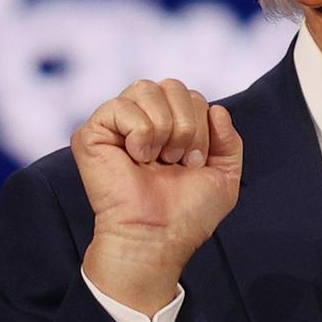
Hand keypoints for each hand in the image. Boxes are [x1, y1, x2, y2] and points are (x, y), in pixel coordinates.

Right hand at [73, 79, 242, 314]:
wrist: (159, 236)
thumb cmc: (187, 212)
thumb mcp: (225, 174)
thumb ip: (230, 140)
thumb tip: (217, 109)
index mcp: (170, 126)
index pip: (192, 95)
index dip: (202, 126)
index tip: (194, 163)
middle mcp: (142, 120)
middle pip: (173, 85)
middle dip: (187, 125)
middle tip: (176, 161)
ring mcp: (116, 125)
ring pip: (147, 88)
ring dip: (164, 129)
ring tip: (156, 160)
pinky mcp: (92, 133)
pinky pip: (121, 106)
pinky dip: (139, 132)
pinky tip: (136, 158)